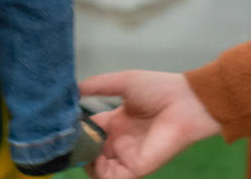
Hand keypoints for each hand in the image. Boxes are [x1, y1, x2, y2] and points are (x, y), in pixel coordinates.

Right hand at [78, 71, 221, 178]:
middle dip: (78, 149)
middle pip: (91, 152)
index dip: (77, 130)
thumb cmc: (158, 89)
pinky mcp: (137, 167)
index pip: (90, 132)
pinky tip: (94, 157)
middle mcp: (120, 141)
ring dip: (86, 162)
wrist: (185, 100)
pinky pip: (114, 178)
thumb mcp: (123, 82)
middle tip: (69, 140)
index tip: (64, 124)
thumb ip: (97, 85)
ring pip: (99, 169)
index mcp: (117, 123)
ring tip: (81, 149)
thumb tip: (74, 89)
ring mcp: (128, 155)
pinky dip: (100, 173)